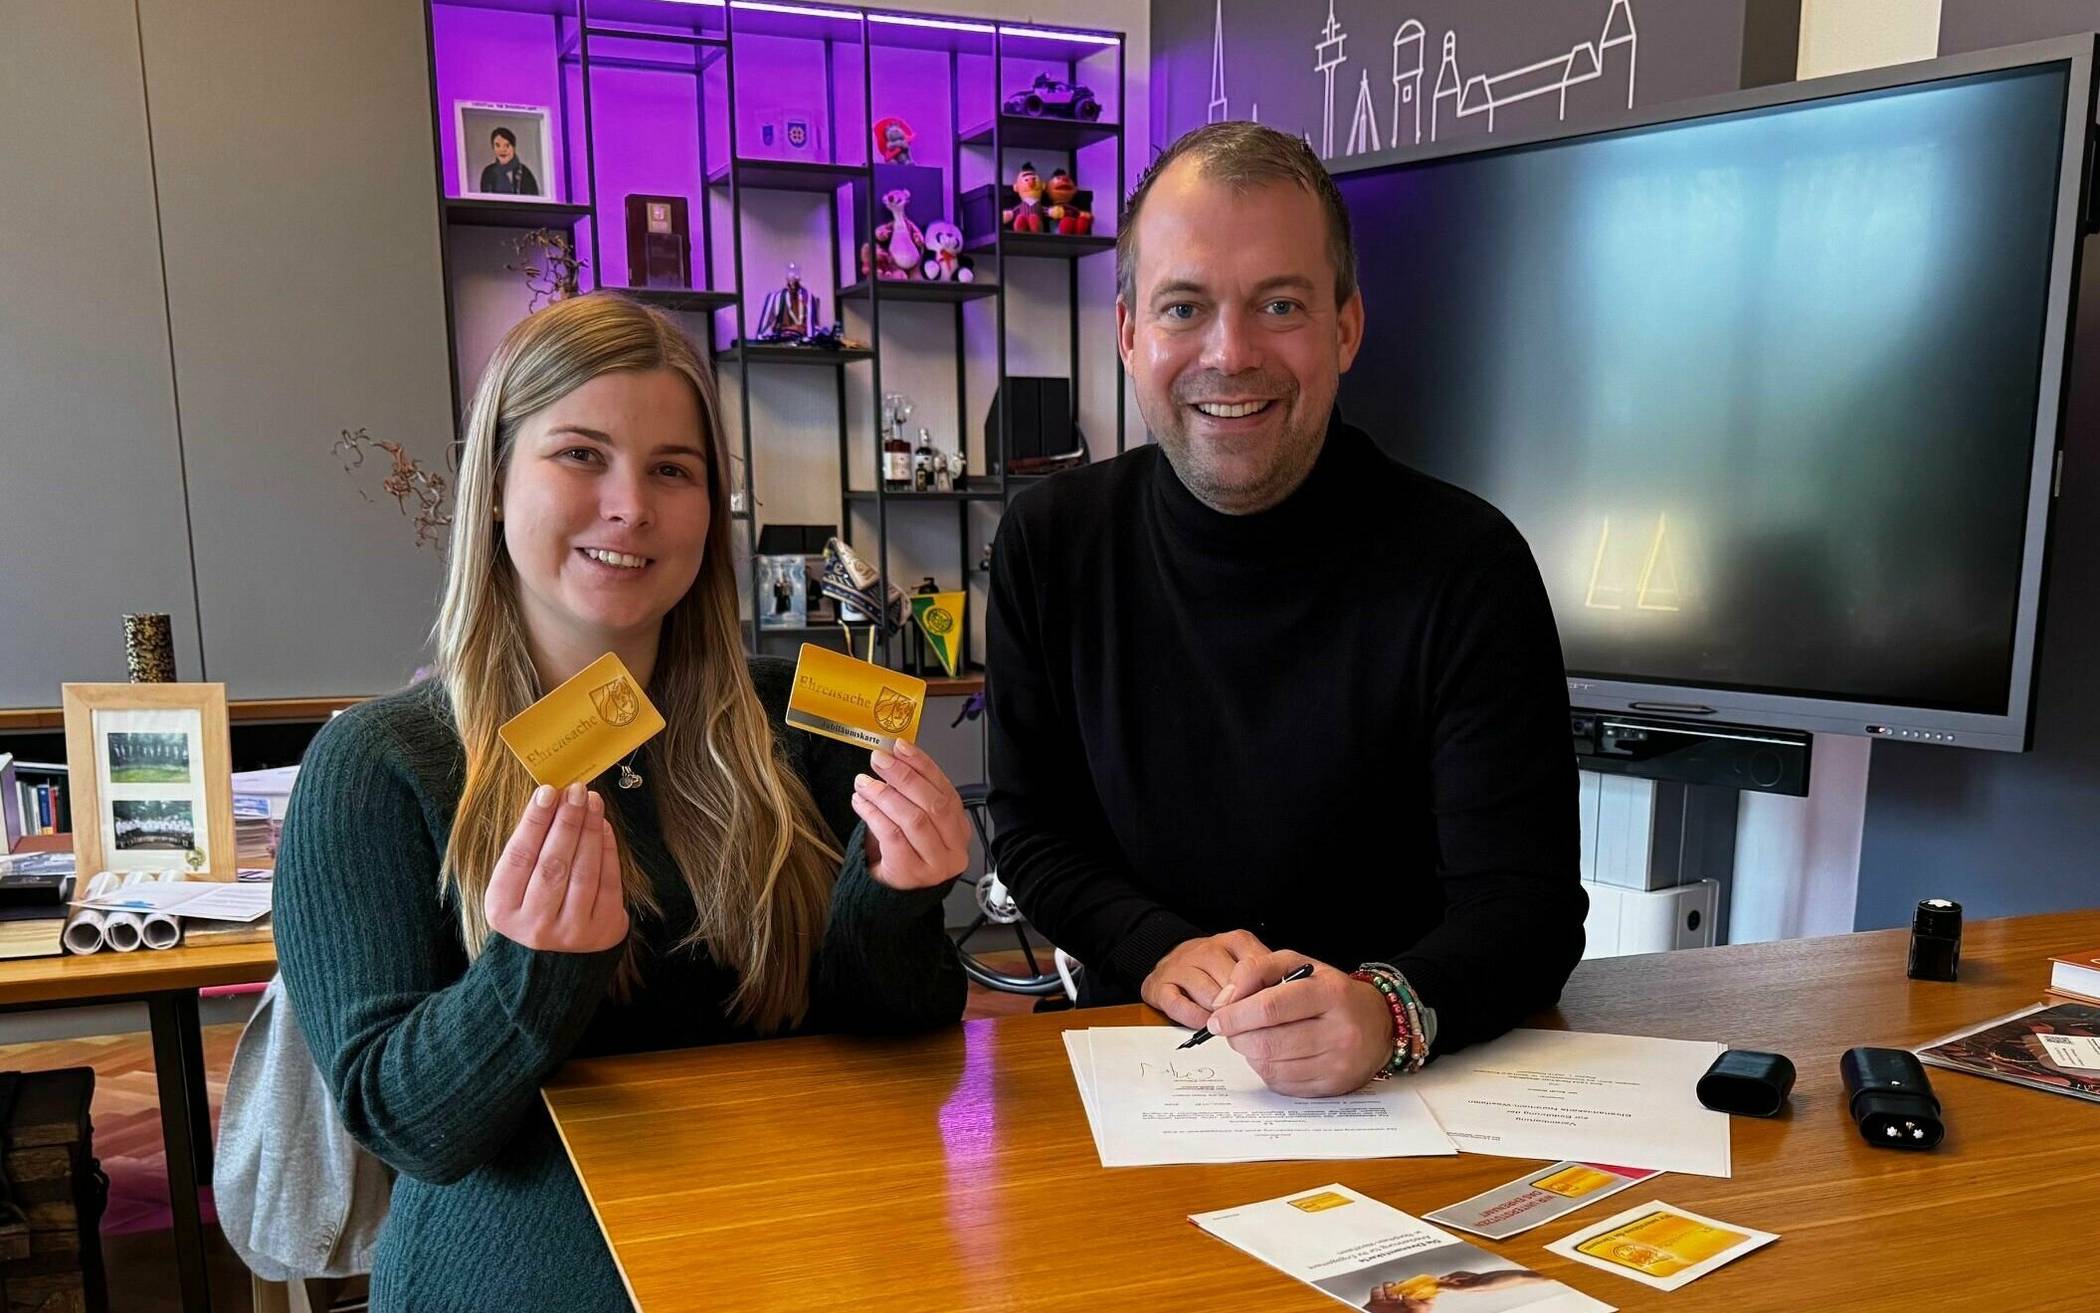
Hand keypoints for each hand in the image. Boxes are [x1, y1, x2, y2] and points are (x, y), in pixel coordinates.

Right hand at [485, 782, 628, 953]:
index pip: (520, 857)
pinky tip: (603, 827)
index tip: (548, 792)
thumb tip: (552, 800)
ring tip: (592, 801)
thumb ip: (528, 851)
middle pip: (553, 863)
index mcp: (502, 910)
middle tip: (576, 791)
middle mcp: (534, 925)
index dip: (534, 822)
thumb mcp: (514, 888)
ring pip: (583, 872)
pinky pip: (608, 883)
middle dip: (566, 822)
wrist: (553, 965)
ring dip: (589, 831)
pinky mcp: (602, 932)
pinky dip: (607, 850)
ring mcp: (571, 931)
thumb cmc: (532, 910)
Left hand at [853, 740, 968, 890]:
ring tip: (864, 782)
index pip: (946, 790)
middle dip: (904, 776)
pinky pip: (892, 837)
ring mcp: (934, 865)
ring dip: (885, 794)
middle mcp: (954, 848)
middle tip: (879, 760)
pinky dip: (874, 814)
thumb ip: (913, 795)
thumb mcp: (916, 824)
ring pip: (913, 819)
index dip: (923, 765)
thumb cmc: (905, 855)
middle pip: (932, 804)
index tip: (901, 746)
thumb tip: (892, 757)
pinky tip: (861, 802)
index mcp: (960, 830)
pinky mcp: (910, 874)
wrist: (894, 898)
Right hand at [1139, 930, 1268, 1029]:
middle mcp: (1206, 949)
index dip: (1263, 995)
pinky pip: (1180, 1006)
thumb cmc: (1217, 966)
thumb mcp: (1246, 961)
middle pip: (1232, 986)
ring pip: (1209, 997)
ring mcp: (1181, 966)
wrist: (1170, 955)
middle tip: (1248, 1024)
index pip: (1256, 968)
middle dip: (1241, 1009)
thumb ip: (1267, 975)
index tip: (1268, 1011)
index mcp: (1235, 941)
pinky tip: (1204, 1023)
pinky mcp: (1160, 985)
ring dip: (1220, 1016)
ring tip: (1227, 1024)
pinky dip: (1195, 1018)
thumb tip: (1285, 1000)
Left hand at [1204, 950, 1395, 1096]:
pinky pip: (1282, 1084)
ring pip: (1271, 1067)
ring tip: (1252, 1038)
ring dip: (1250, 1054)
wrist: (1379, 1024)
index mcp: (1330, 993)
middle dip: (1238, 1037)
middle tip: (1231, 1029)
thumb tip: (1225, 1000)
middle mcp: (1339, 1031)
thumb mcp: (1298, 964)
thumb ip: (1257, 970)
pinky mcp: (1332, 1086)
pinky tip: (1272, 1054)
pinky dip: (1266, 1069)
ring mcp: (1338, 1063)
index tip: (1217, 1018)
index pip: (1271, 1007)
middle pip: (1268, 1042)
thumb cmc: (1331, 992)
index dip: (1236, 1015)